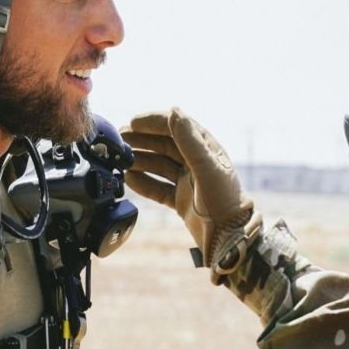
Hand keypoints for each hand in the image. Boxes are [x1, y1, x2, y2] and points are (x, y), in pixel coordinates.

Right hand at [122, 108, 254, 264]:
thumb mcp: (206, 167)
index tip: (133, 122)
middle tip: (119, 139)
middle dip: (141, 140)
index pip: (176, 127)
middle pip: (164, 145)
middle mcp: (195, 162)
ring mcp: (187, 181)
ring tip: (120, 159)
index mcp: (205, 149)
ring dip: (140, 160)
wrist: (228, 237)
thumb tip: (173, 111)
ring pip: (158, 165)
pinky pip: (158, 187)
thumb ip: (189, 140)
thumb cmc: (222, 200)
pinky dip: (143, 183)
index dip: (154, 122)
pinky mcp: (180, 199)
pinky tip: (128, 179)